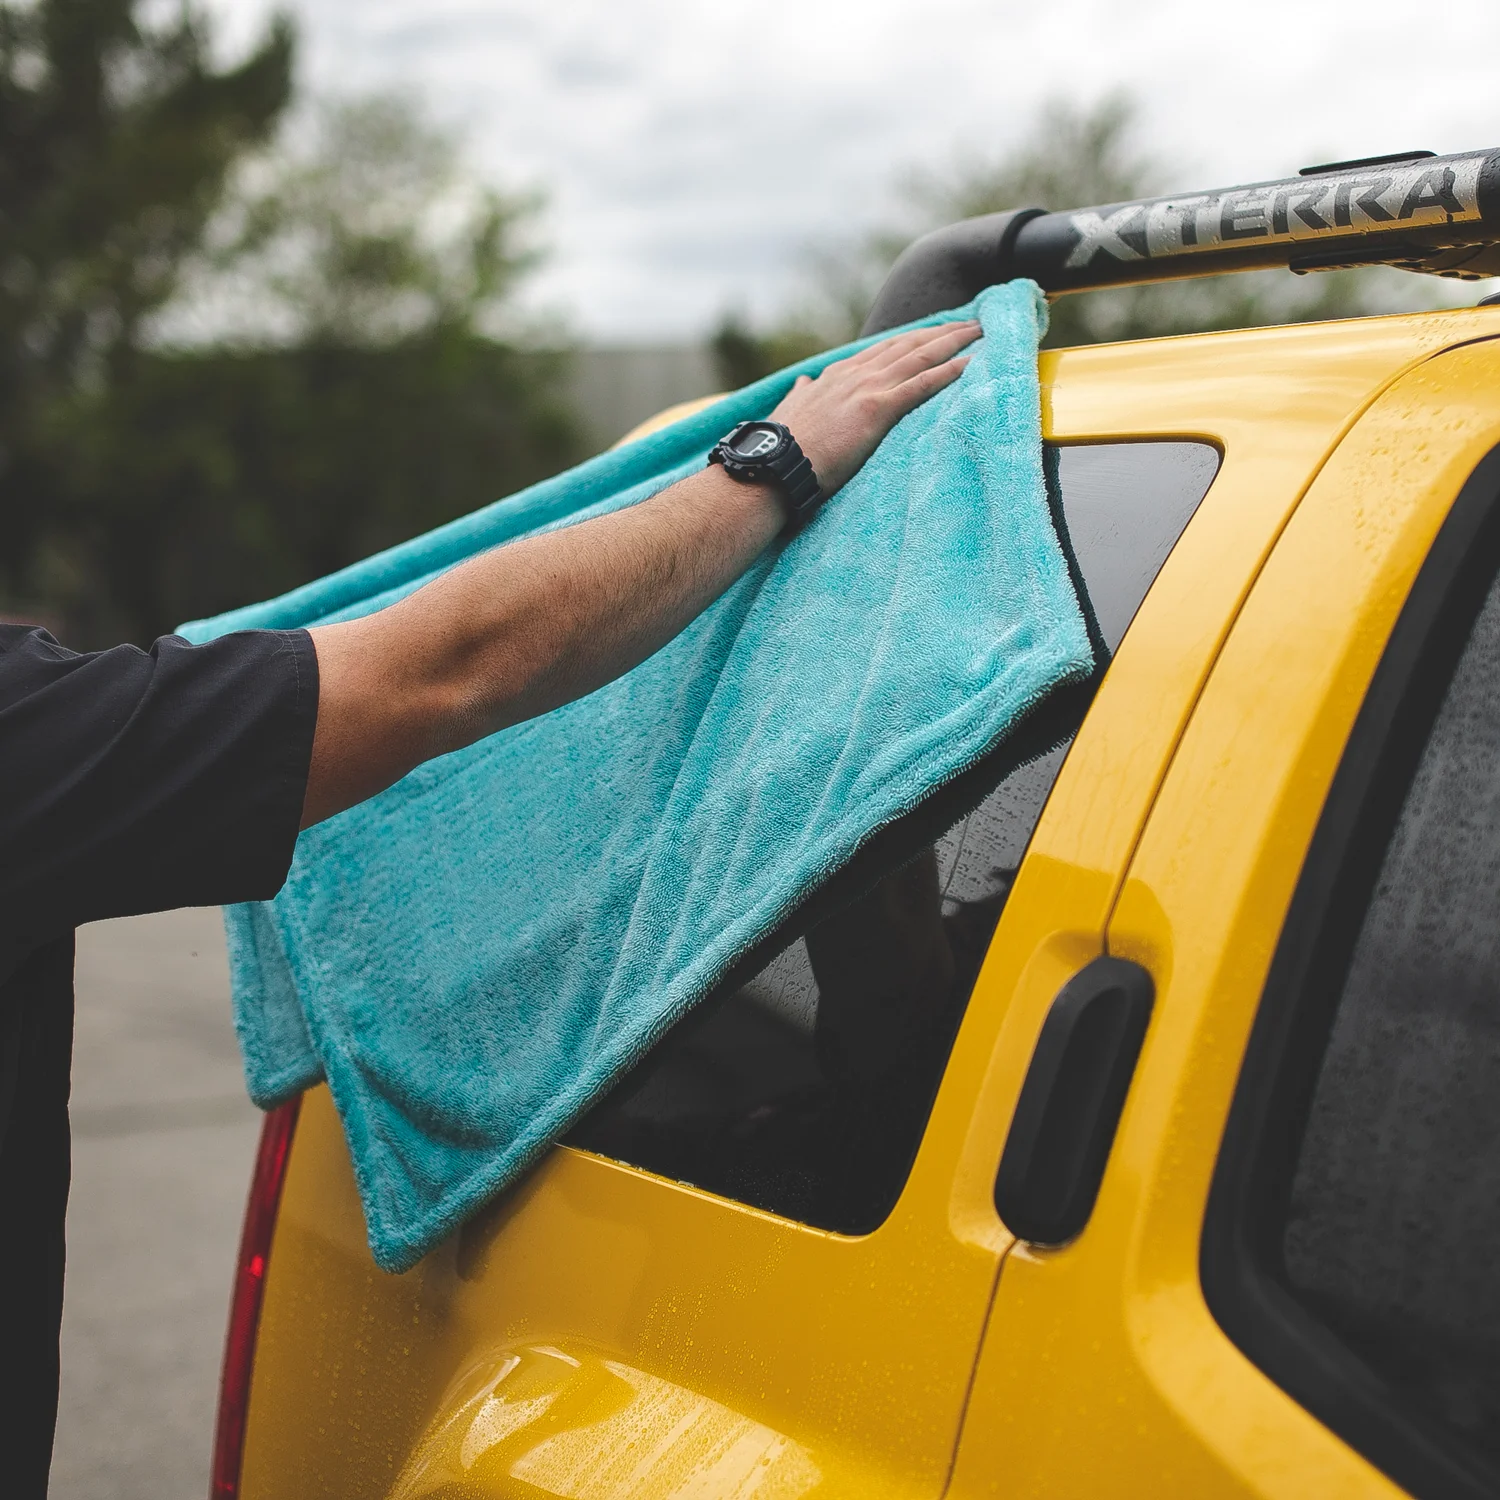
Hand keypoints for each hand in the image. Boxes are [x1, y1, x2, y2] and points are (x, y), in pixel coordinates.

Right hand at [769, 320, 980, 495]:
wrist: (775, 465)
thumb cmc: (782, 447)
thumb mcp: (792, 411)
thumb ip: (803, 394)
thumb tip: (805, 382)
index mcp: (838, 376)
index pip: (883, 349)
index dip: (912, 338)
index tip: (935, 332)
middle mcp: (855, 374)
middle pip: (908, 345)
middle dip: (941, 332)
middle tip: (972, 323)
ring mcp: (866, 389)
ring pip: (919, 356)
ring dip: (953, 342)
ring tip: (980, 333)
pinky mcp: (875, 410)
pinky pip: (920, 385)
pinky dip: (947, 372)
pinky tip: (970, 363)